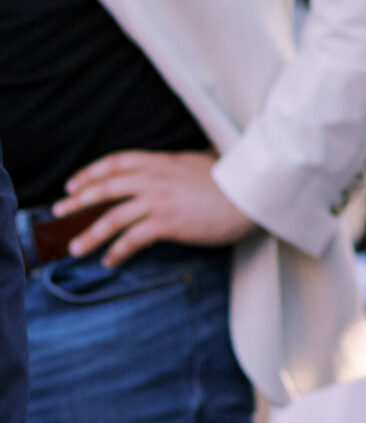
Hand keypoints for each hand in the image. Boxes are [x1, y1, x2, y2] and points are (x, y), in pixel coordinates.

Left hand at [60, 151, 256, 267]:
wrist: (249, 192)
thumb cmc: (230, 180)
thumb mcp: (196, 163)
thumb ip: (175, 166)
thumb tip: (168, 170)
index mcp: (159, 161)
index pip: (115, 163)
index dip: (90, 173)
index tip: (73, 184)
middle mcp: (153, 178)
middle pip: (105, 188)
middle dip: (77, 202)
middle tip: (58, 212)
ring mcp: (158, 200)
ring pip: (111, 217)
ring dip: (89, 234)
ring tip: (74, 247)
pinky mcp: (167, 222)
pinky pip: (132, 239)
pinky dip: (117, 251)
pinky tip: (109, 261)